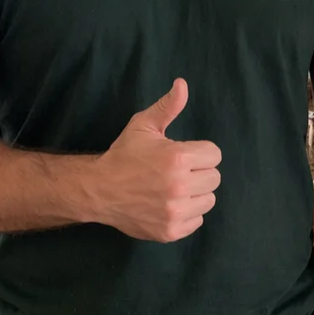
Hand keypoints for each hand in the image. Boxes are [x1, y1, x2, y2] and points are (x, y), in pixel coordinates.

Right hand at [90, 79, 221, 241]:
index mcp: (177, 158)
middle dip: (199, 172)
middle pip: (214, 178)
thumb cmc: (124, 155)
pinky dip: (188, 214)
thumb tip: (182, 84)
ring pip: (208, 200)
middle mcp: (179, 186)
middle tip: (177, 172)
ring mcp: (175, 211)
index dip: (200, 153)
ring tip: (174, 189)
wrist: (99, 190)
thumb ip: (168, 106)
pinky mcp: (171, 231)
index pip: (214, 154)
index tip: (183, 155)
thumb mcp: (144, 125)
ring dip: (196, 194)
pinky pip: (198, 221)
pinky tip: (170, 205)